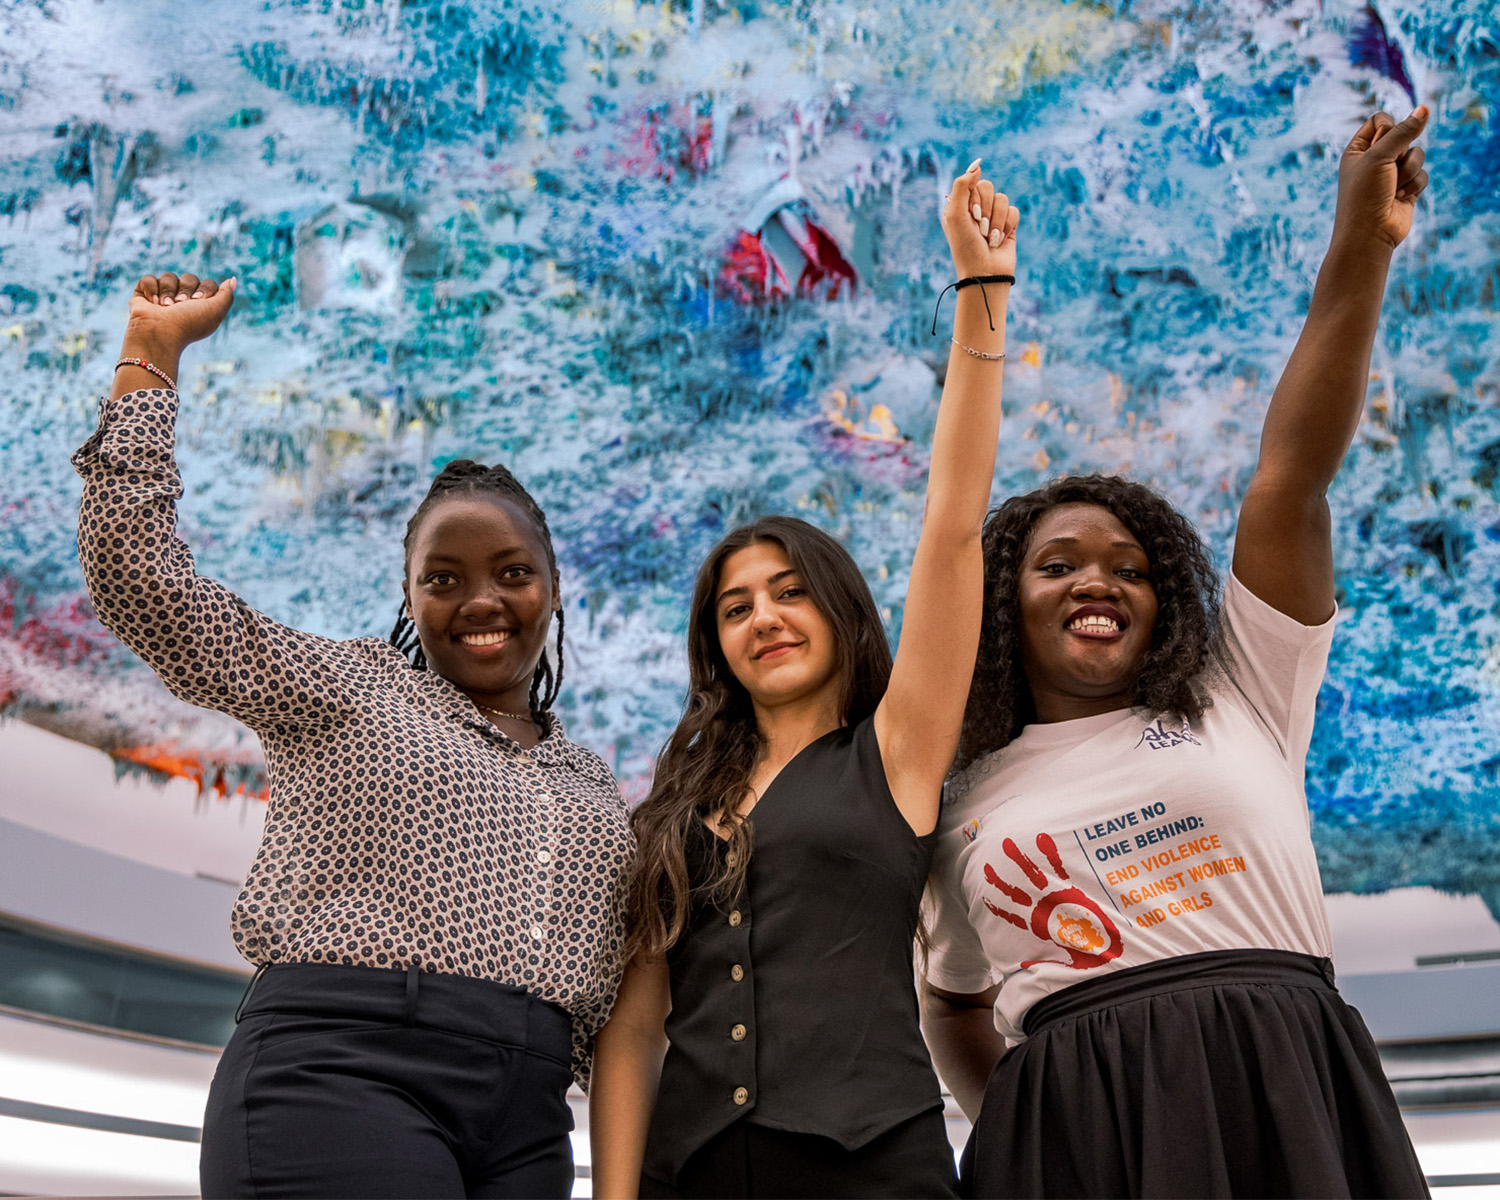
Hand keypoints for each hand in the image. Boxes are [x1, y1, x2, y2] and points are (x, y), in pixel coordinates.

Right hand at [123, 273, 236, 358]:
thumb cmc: (188, 323)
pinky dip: (150, 289)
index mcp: (201, 307)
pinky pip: (148, 279)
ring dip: (167, 292)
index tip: (198, 301)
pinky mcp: (143, 295)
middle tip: (180, 304)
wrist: (159, 332)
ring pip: (168, 277)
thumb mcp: (215, 310)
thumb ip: (227, 294)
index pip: (208, 284)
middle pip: (188, 278)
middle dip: (185, 290)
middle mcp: (183, 302)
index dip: (204, 289)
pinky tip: (152, 303)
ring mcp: (163, 298)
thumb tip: (233, 279)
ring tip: (164, 307)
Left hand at [941, 160, 1018, 279]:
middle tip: (979, 229)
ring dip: (996, 221)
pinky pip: (1013, 211)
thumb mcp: (955, 214)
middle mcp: (975, 209)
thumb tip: (977, 164)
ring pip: (1002, 199)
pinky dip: (1007, 226)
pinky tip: (1000, 240)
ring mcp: (992, 216)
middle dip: (985, 209)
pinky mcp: (1008, 225)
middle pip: (988, 187)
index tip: (971, 216)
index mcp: (958, 206)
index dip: (974, 199)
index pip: (972, 183)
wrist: (984, 273)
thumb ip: (961, 185)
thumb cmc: (965, 246)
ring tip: (989, 238)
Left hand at [1335, 107, 1429, 249]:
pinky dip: (1414, 185)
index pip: (1381, 120)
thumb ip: (1403, 131)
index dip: (1387, 129)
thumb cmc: (1365, 195)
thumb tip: (1424, 109)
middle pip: (1403, 136)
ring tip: (1392, 189)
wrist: (1369, 234)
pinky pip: (1422, 174)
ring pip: (1417, 155)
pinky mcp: (1407, 188)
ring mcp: (1392, 174)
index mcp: (1358, 150)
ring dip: (1407, 171)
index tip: (1381, 146)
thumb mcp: (1379, 157)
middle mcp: (1374, 160)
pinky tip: (1400, 199)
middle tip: (1385, 172)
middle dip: (1399, 154)